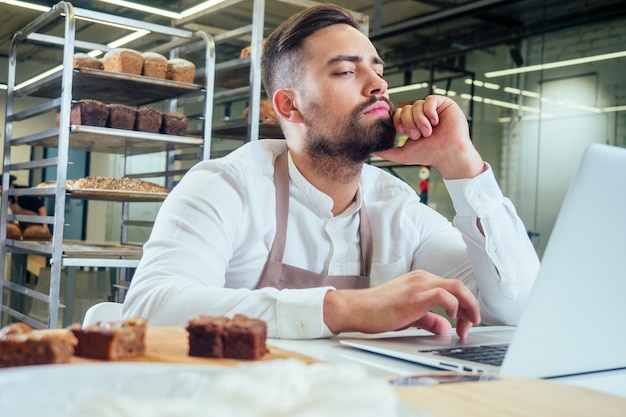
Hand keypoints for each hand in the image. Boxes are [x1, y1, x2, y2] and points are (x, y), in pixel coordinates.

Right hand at [323, 269, 480, 338]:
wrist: (356, 309)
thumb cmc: (377, 311)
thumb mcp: (409, 316)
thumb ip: (428, 319)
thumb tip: (444, 327)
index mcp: (421, 280)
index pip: (453, 289)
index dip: (465, 307)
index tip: (465, 325)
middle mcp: (422, 279)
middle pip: (459, 286)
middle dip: (472, 307)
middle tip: (472, 325)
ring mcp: (419, 285)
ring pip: (456, 288)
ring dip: (468, 307)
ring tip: (467, 323)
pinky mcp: (415, 296)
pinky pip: (443, 295)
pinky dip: (453, 305)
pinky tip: (451, 317)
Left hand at [375, 95, 484, 178]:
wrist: (448, 155)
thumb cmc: (428, 155)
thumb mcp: (403, 154)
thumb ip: (387, 152)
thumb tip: (372, 151)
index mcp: (412, 122)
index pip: (398, 113)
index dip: (399, 122)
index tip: (404, 133)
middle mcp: (422, 114)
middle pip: (406, 108)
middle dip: (410, 123)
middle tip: (418, 135)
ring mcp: (433, 109)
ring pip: (417, 105)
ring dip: (420, 120)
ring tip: (428, 132)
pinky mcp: (444, 104)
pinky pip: (430, 100)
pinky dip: (429, 112)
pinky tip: (435, 122)